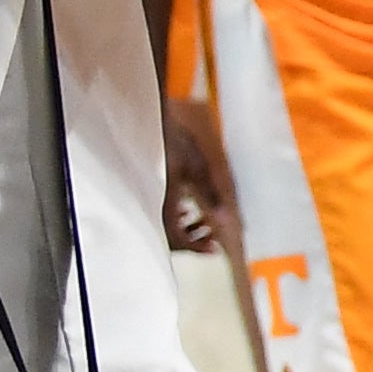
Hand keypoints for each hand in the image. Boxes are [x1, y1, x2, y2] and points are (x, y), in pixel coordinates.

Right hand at [157, 94, 234, 252]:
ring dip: (184, 230)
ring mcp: (146, 196)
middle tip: (212, 237)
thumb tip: (227, 220)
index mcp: (162, 204)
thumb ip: (210, 195)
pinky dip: (174, 218)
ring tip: (204, 223)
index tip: (214, 250)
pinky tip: (186, 209)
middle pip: (166, 239)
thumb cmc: (174, 141)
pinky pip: (157, 214)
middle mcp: (150, 204)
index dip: (195, 249)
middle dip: (191, 242)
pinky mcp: (145, 189)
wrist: (150, 121)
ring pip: (161, 227)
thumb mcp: (197, 168)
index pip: (176, 240)